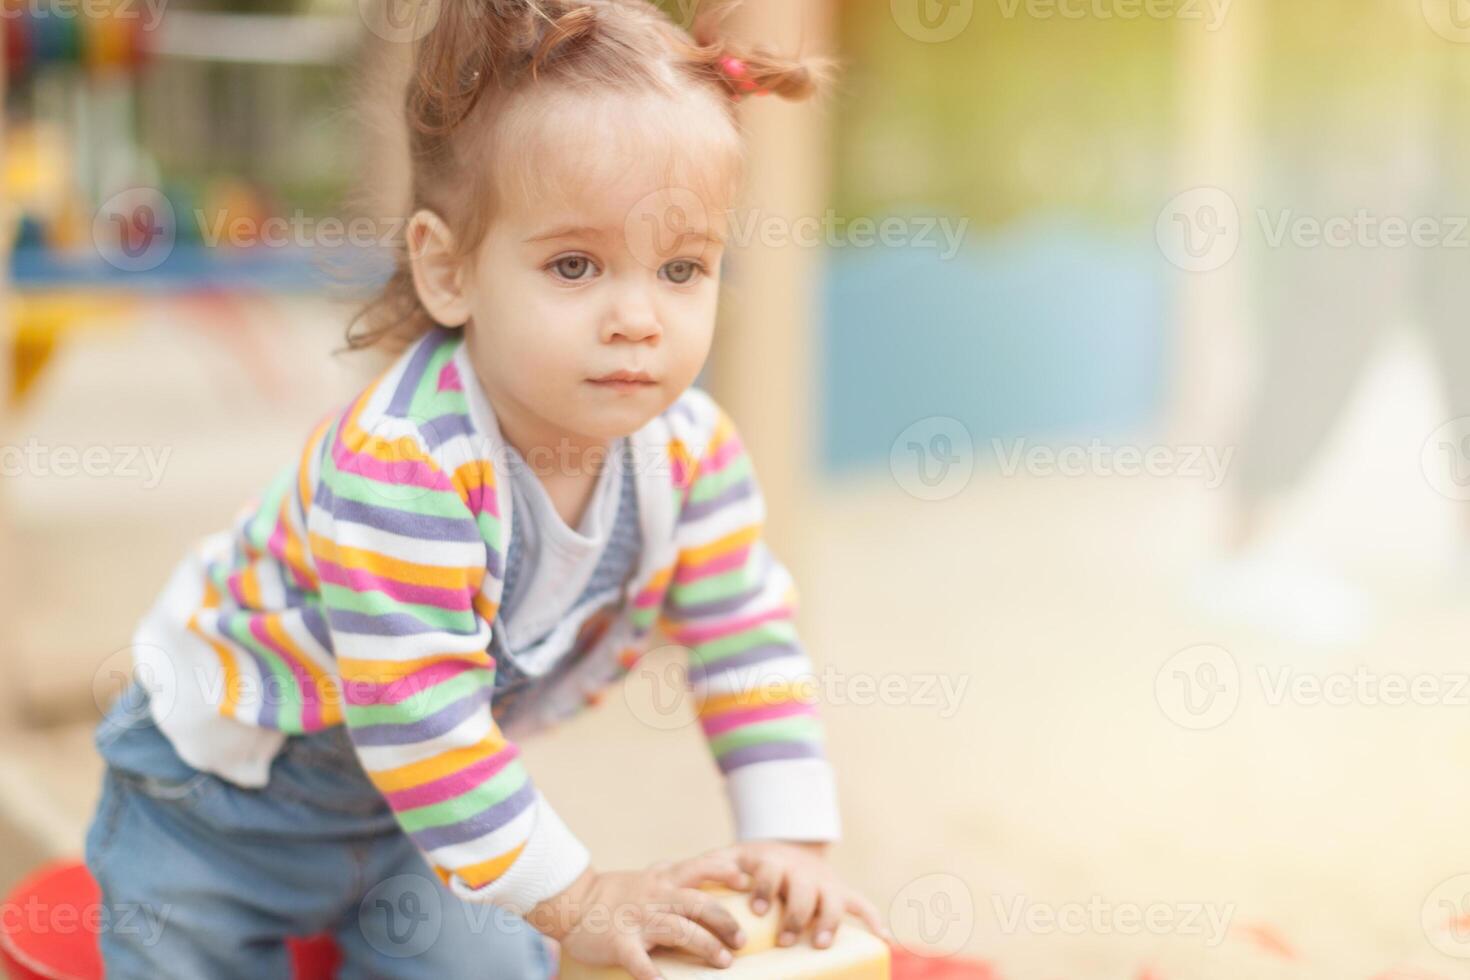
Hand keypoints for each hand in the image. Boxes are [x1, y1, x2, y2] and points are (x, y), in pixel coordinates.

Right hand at [530, 851, 751, 979]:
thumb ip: (676, 875)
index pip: (699, 868)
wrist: (572, 903)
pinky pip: (639, 961)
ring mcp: (638, 920)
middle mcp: (654, 897)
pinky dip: (653, 975)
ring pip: (678, 930)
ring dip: (704, 945)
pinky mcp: (620, 943)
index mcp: (663, 881)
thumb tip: (712, 869)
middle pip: (697, 904)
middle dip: (724, 921)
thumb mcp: (649, 876)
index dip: (724, 871)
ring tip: (723, 962)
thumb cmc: (616, 892)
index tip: (746, 881)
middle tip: (741, 940)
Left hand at [728, 840, 890, 949]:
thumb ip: (714, 866)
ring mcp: (824, 882)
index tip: (757, 912)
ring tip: (820, 943)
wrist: (786, 845)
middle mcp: (801, 871)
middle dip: (795, 915)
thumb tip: (687, 881)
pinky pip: (862, 904)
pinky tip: (883, 938)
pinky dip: (874, 920)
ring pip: (834, 899)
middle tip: (785, 940)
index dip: (764, 890)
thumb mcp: (733, 857)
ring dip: (829, 921)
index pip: (769, 872)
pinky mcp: (841, 890)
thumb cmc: (752, 862)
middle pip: (803, 890)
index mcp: (772, 862)